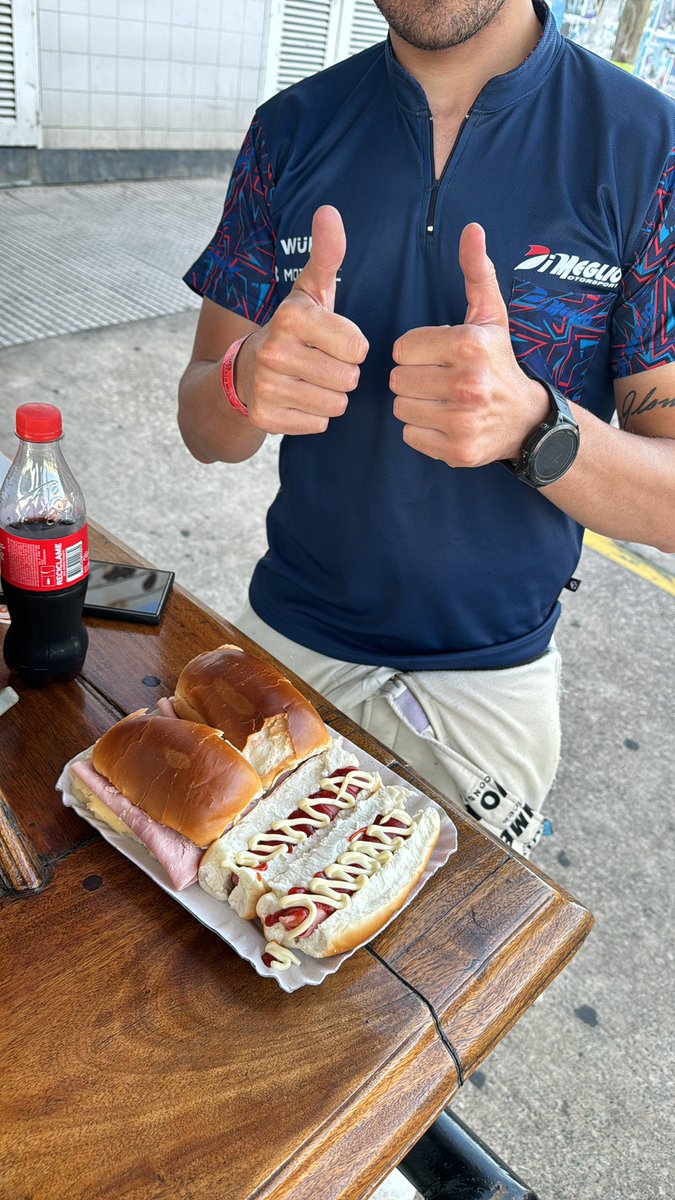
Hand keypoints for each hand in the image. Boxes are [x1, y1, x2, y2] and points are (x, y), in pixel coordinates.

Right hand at [235, 206, 367, 433]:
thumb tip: (329, 211)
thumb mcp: (310, 292)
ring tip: (308, 381)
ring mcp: (267, 387)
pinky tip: (296, 400)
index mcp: (292, 317)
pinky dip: (313, 417)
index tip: (332, 341)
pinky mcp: (265, 418)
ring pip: (336, 404)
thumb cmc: (292, 331)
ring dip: (330, 396)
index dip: (352, 347)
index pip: (358, 348)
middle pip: (349, 379)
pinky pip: (318, 425)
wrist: (242, 373)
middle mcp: (275, 351)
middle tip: (318, 364)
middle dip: (341, 374)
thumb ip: (327, 255)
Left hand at [390, 223, 548, 466]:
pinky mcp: (457, 450)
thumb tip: (472, 229)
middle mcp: (467, 383)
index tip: (436, 356)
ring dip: (414, 404)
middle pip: (397, 379)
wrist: (526, 420)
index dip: (414, 352)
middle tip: (437, 380)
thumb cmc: (499, 363)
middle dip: (412, 378)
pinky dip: (422, 430)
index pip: (400, 348)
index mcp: (469, 345)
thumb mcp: (491, 316)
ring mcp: (463, 420)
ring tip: (440, 400)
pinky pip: (410, 435)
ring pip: (400, 408)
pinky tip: (444, 421)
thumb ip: (476, 272)